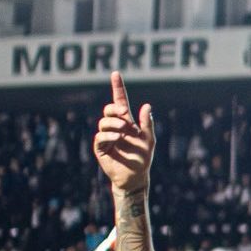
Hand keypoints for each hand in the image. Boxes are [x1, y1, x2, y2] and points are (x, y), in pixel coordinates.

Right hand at [95, 72, 156, 191]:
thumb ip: (146, 124)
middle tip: (125, 114)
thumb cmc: (143, 157)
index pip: (120, 101)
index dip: (118, 87)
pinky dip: (109, 135)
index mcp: (127, 122)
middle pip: (108, 110)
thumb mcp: (149, 140)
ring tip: (124, 132)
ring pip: (104, 122)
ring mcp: (106, 136)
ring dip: (114, 124)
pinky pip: (100, 137)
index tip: (116, 73)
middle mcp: (115, 127)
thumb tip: (146, 105)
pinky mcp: (101, 148)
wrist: (135, 176)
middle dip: (115, 109)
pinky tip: (118, 138)